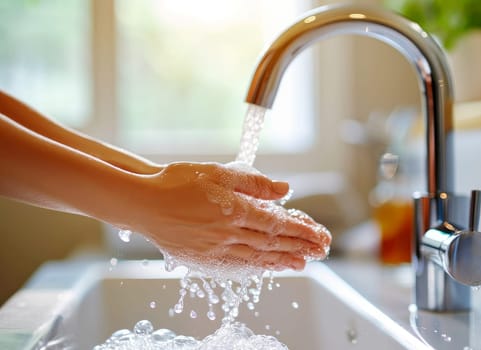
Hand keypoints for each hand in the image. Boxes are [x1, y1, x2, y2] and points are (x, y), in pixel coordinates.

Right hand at [125, 162, 330, 270]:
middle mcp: (229, 233)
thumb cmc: (177, 183)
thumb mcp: (218, 174)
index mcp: (235, 210)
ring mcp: (216, 249)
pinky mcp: (203, 258)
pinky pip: (237, 266)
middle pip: (272, 243)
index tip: (319, 234)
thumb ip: (253, 183)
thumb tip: (284, 189)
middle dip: (299, 246)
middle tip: (320, 250)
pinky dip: (257, 267)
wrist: (143, 203)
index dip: (301, 230)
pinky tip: (267, 267)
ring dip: (282, 260)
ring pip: (257, 257)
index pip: (277, 224)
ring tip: (301, 262)